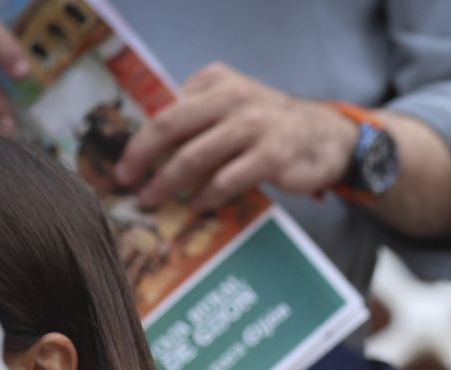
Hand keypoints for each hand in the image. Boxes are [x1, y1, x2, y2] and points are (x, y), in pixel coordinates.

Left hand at [115, 63, 359, 211]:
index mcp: (217, 82)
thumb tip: (152, 145)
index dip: (139, 139)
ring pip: (195, 156)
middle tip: (127, 183)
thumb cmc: (272, 126)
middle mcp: (233, 98)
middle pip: (171, 127)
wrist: (328, 136)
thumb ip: (199, 114)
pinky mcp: (272, 156)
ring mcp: (253, 126)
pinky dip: (207, 196)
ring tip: (154, 201)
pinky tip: (196, 206)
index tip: (123, 165)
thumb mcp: (234, 105)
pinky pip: (228, 179)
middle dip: (142, 158)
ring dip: (168, 183)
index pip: (167, 110)